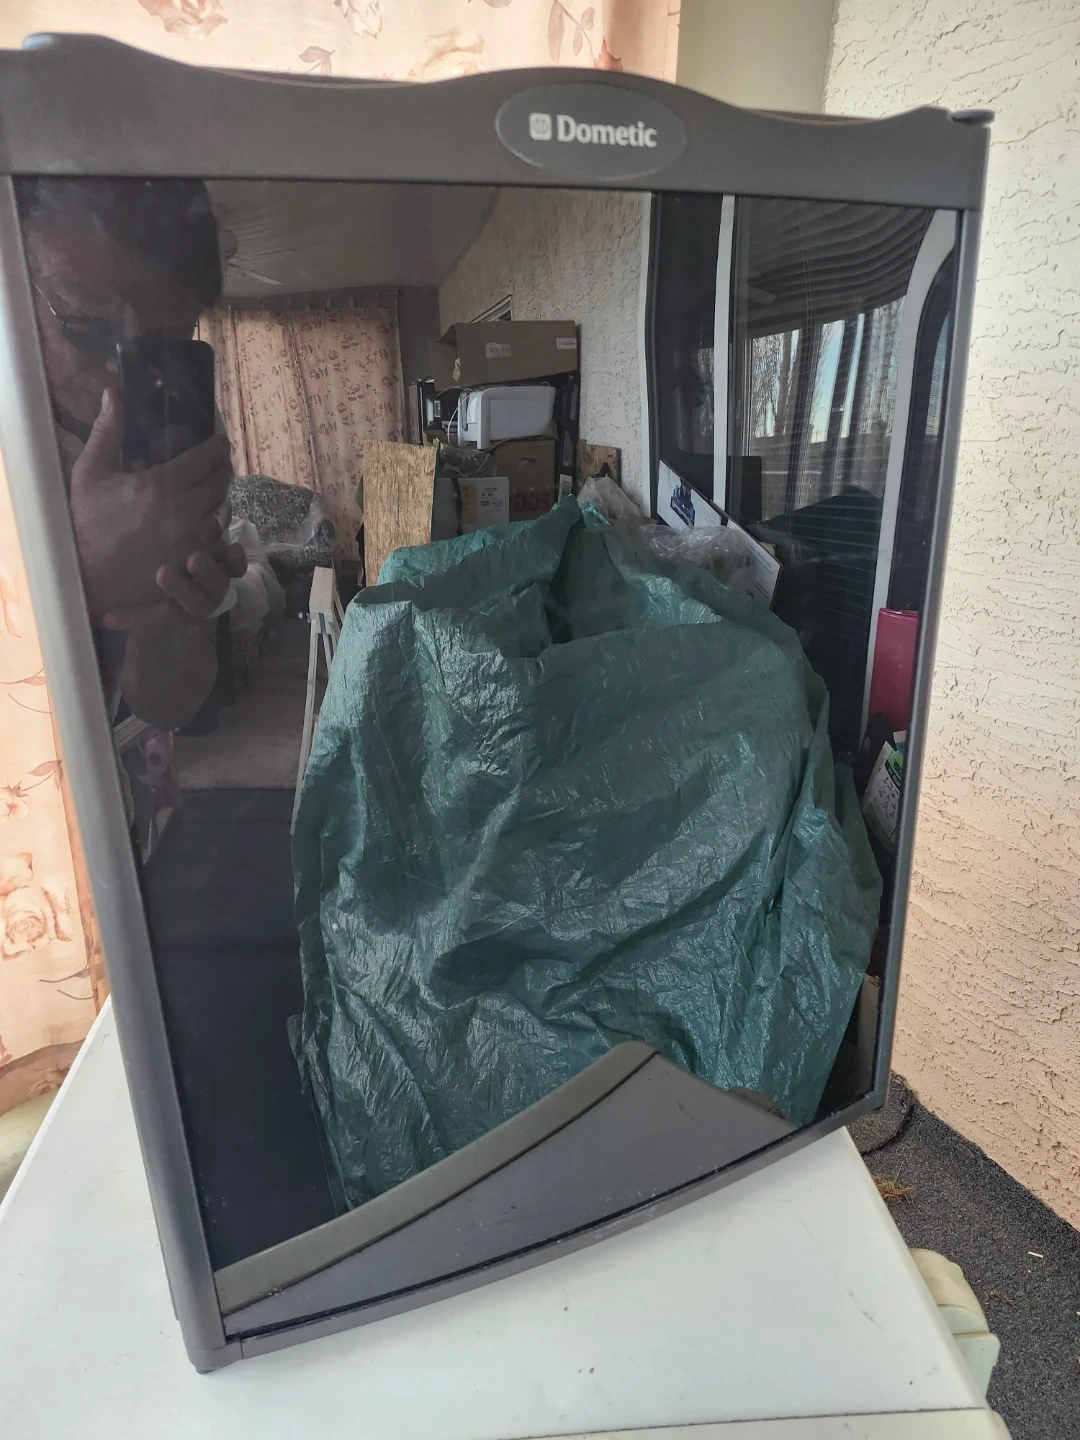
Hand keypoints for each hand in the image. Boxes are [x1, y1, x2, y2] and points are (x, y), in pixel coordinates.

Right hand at [69, 387, 234, 620]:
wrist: (88, 575)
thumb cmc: (86, 522)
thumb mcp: (90, 473)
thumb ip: (106, 432)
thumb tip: (113, 393)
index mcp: (159, 486)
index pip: (204, 459)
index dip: (217, 447)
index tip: (220, 441)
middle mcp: (182, 513)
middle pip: (220, 483)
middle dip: (222, 468)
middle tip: (219, 461)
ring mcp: (191, 540)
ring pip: (223, 510)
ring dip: (221, 496)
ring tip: (213, 488)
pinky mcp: (193, 562)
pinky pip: (219, 538)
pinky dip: (216, 525)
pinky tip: (206, 517)